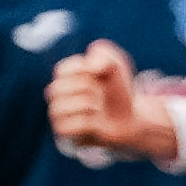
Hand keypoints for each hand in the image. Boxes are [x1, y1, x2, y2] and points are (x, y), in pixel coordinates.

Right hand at [47, 43, 177, 163]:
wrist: (129, 117)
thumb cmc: (118, 89)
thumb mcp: (116, 64)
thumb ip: (104, 55)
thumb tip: (90, 68)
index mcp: (64, 73)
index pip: (61, 70)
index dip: (85, 72)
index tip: (99, 75)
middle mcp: (56, 91)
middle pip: (60, 87)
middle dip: (89, 89)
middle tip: (101, 93)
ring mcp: (57, 112)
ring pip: (61, 107)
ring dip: (88, 106)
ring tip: (99, 107)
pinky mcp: (63, 130)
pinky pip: (66, 126)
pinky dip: (87, 124)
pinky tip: (96, 122)